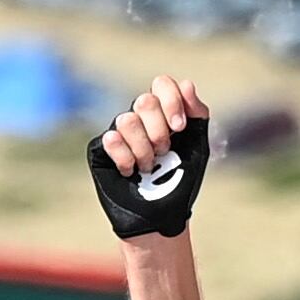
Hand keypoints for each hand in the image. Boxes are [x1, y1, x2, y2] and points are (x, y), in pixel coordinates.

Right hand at [92, 77, 212, 242]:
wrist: (162, 216)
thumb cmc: (181, 182)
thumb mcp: (198, 147)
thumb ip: (197, 114)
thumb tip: (187, 83)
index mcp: (163, 112)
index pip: (162, 84)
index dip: (171, 101)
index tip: (180, 128)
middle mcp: (139, 117)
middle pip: (144, 101)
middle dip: (159, 132)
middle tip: (164, 152)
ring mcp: (119, 131)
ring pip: (127, 120)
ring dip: (144, 150)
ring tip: (148, 167)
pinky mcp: (100, 148)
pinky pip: (111, 139)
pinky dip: (126, 159)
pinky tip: (130, 171)